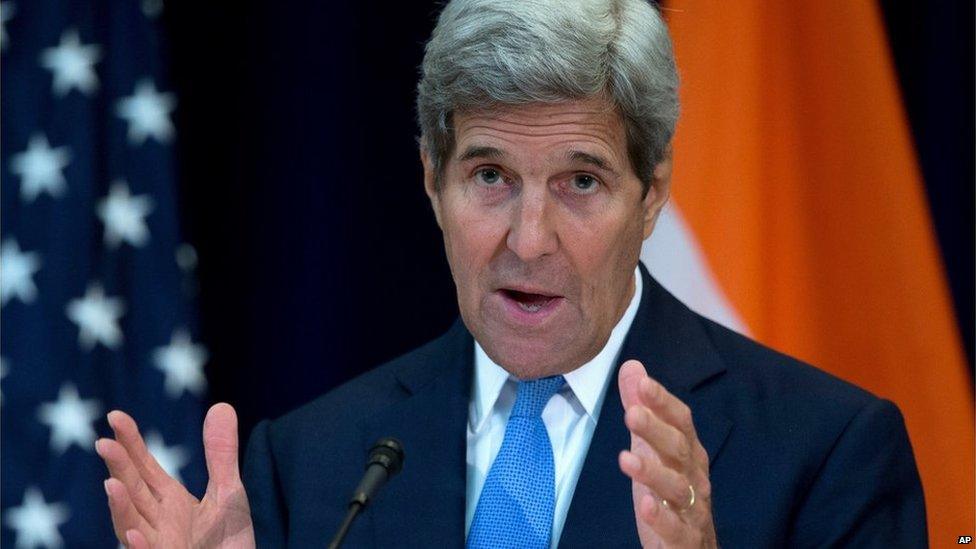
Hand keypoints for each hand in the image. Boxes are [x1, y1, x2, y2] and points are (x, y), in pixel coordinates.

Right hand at [95, 403, 254, 548]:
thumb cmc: (227, 540)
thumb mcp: (228, 493)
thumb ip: (220, 455)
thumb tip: (221, 406)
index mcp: (168, 501)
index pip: (143, 467)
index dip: (130, 443)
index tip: (115, 416)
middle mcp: (157, 522)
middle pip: (133, 490)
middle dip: (118, 469)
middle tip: (103, 443)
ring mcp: (160, 545)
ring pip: (133, 526)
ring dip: (121, 508)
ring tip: (110, 485)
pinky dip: (140, 548)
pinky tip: (134, 536)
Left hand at [617, 360, 716, 547]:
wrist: (694, 548)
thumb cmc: (671, 492)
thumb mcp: (652, 448)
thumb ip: (643, 409)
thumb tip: (632, 367)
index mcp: (688, 452)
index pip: (681, 421)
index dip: (662, 402)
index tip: (642, 383)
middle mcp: (694, 476)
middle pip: (678, 449)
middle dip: (656, 430)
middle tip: (632, 413)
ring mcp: (692, 509)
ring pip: (677, 488)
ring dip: (653, 472)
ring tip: (627, 459)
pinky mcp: (683, 539)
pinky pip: (676, 529)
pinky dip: (662, 518)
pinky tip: (646, 505)